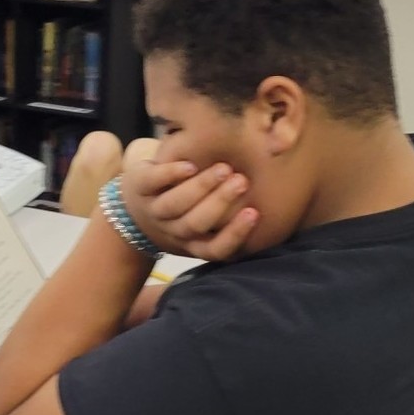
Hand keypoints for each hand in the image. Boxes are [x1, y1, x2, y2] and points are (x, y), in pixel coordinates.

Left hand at [120, 149, 258, 261]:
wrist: (133, 209)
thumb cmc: (186, 211)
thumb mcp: (207, 220)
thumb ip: (234, 211)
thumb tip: (280, 189)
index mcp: (194, 243)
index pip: (215, 249)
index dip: (234, 234)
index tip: (254, 212)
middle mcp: (173, 230)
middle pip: (196, 223)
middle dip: (220, 202)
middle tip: (241, 180)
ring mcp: (155, 209)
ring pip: (175, 204)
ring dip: (200, 187)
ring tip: (223, 169)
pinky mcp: (139, 186)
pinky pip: (153, 181)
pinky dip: (171, 173)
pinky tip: (189, 165)